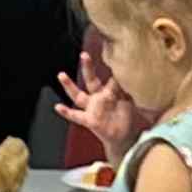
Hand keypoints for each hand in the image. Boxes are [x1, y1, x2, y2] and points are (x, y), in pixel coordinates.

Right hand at [55, 42, 146, 158]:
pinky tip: (58, 107)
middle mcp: (97, 98)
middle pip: (91, 80)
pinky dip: (66, 112)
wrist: (122, 137)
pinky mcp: (89, 120)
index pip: (110, 78)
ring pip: (78, 95)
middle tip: (84, 55)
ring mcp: (91, 108)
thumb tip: (132, 76)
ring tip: (61, 75)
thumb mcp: (128, 102)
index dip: (113, 70)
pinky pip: (75, 116)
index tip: (115, 57)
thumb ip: (127, 91)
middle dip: (87, 68)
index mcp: (108, 92)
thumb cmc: (125, 118)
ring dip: (69, 85)